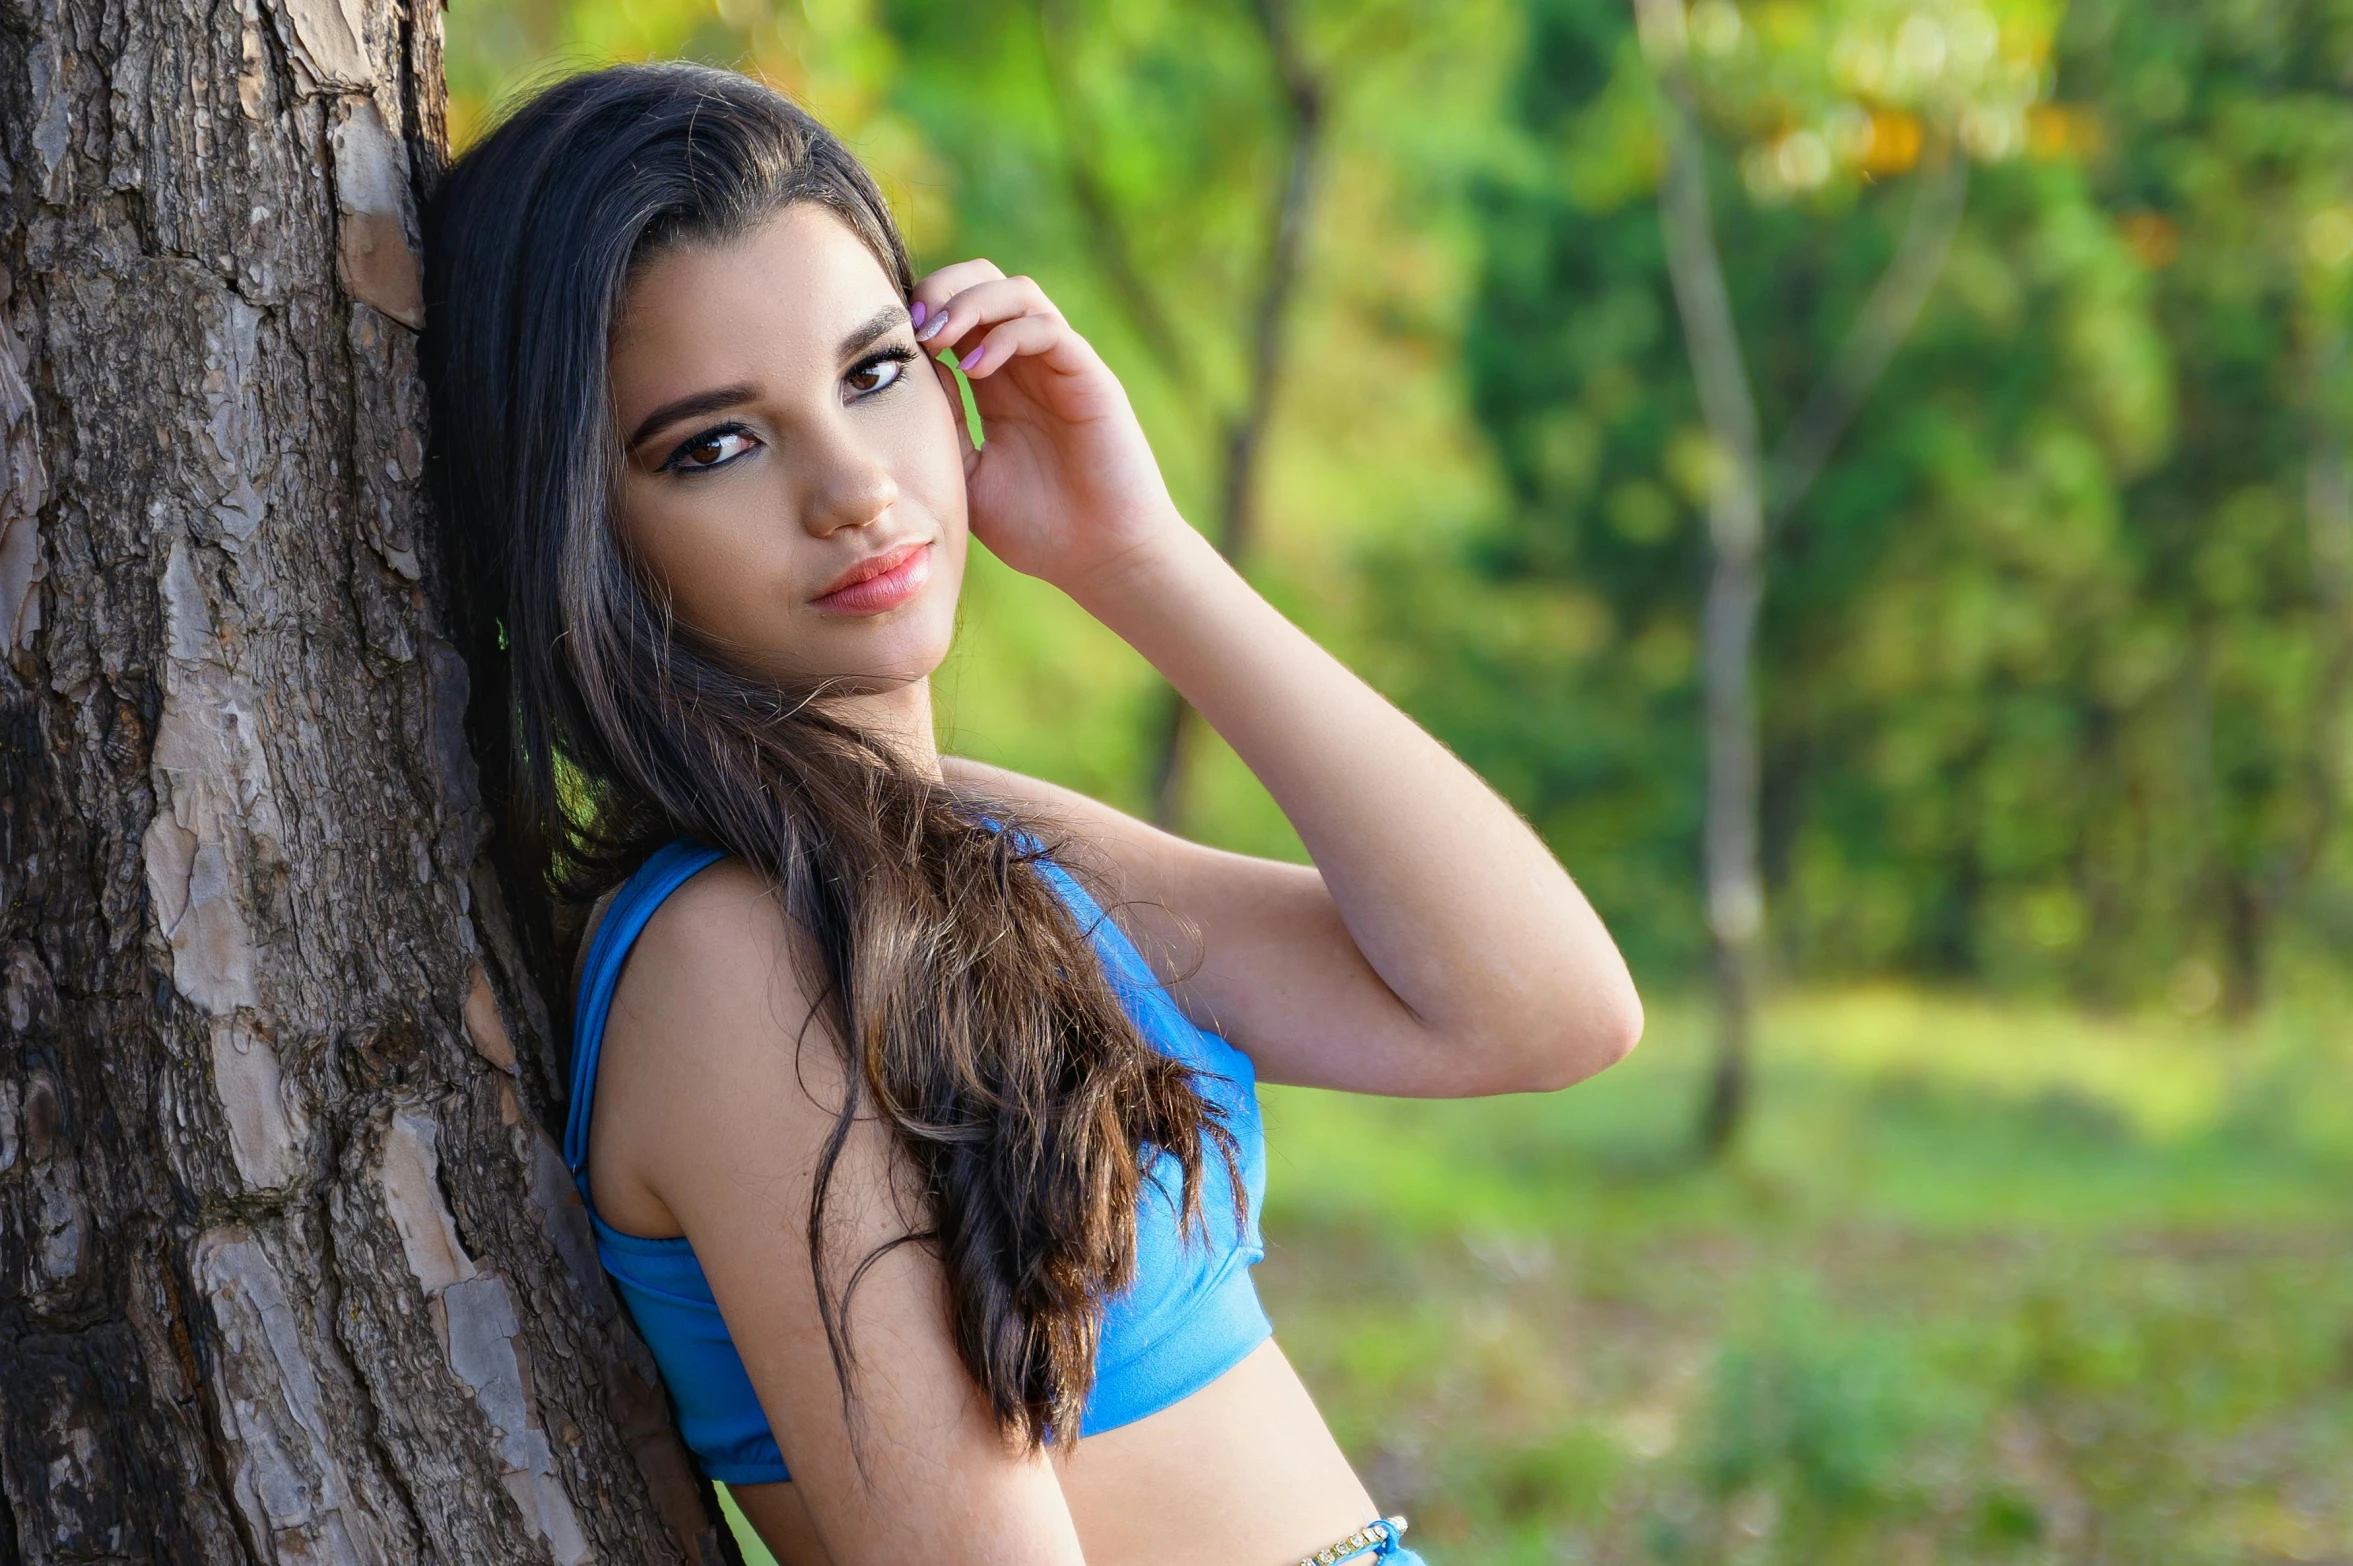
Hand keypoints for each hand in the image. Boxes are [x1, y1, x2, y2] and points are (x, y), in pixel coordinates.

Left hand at [910, 260, 1185, 594]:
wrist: (1101, 560)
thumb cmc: (1037, 528)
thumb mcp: (967, 474)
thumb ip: (942, 421)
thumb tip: (908, 370)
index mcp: (997, 383)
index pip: (958, 312)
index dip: (922, 309)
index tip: (889, 338)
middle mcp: (1029, 365)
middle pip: (986, 282)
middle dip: (943, 288)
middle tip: (912, 325)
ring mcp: (1060, 367)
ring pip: (1018, 292)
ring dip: (970, 302)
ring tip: (937, 337)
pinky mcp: (1089, 378)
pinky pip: (1047, 328)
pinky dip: (1006, 334)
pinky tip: (976, 368)